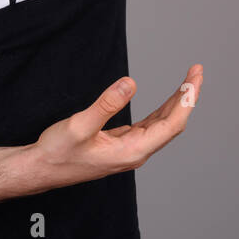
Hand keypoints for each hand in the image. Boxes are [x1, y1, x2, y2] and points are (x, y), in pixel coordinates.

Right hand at [29, 64, 204, 190]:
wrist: (41, 168)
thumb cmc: (58, 152)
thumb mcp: (79, 126)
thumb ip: (105, 104)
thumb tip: (130, 82)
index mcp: (132, 151)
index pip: (172, 124)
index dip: (187, 100)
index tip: (194, 77)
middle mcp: (136, 152)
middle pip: (173, 122)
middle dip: (187, 96)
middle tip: (196, 70)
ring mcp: (131, 149)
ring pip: (162, 124)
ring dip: (176, 101)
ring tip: (188, 79)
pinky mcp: (122, 144)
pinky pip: (150, 125)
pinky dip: (162, 109)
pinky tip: (167, 100)